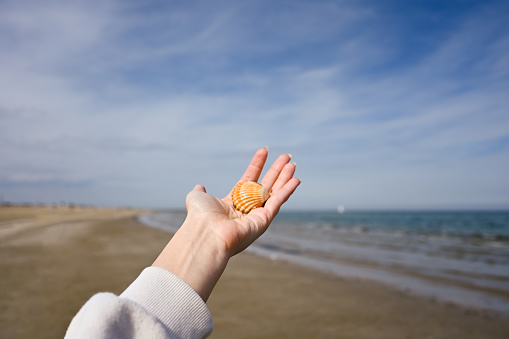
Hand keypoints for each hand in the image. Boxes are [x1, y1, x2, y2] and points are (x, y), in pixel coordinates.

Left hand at [185, 147, 299, 255]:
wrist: (207, 234)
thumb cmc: (200, 217)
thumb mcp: (197, 198)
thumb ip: (200, 191)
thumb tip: (200, 187)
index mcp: (233, 202)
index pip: (249, 178)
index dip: (257, 164)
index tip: (265, 150)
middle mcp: (247, 208)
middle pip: (266, 184)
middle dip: (276, 170)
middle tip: (286, 156)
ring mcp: (257, 215)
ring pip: (275, 191)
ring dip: (284, 177)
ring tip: (292, 163)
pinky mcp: (264, 220)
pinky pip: (278, 202)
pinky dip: (288, 190)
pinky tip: (296, 179)